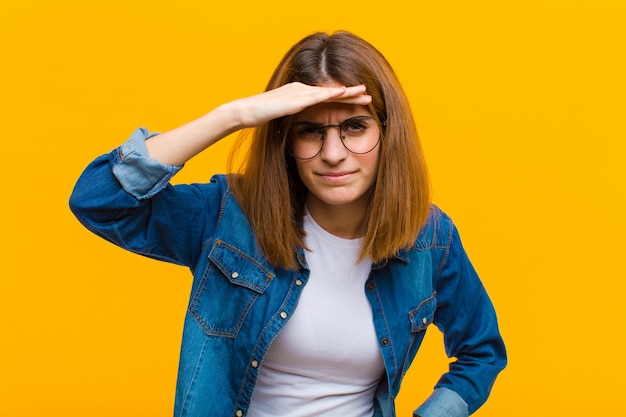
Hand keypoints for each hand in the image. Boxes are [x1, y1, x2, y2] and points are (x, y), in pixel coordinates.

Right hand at [230, 82, 372, 128]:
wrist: (245, 112)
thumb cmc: (260, 118)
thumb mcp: (283, 120)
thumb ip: (295, 121)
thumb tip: (305, 130)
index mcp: (300, 95)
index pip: (326, 97)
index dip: (343, 98)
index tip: (358, 100)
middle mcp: (302, 90)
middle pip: (331, 91)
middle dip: (351, 93)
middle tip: (368, 93)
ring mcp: (298, 92)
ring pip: (328, 91)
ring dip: (346, 91)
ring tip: (363, 91)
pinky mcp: (294, 98)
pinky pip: (316, 96)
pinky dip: (330, 94)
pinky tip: (343, 92)